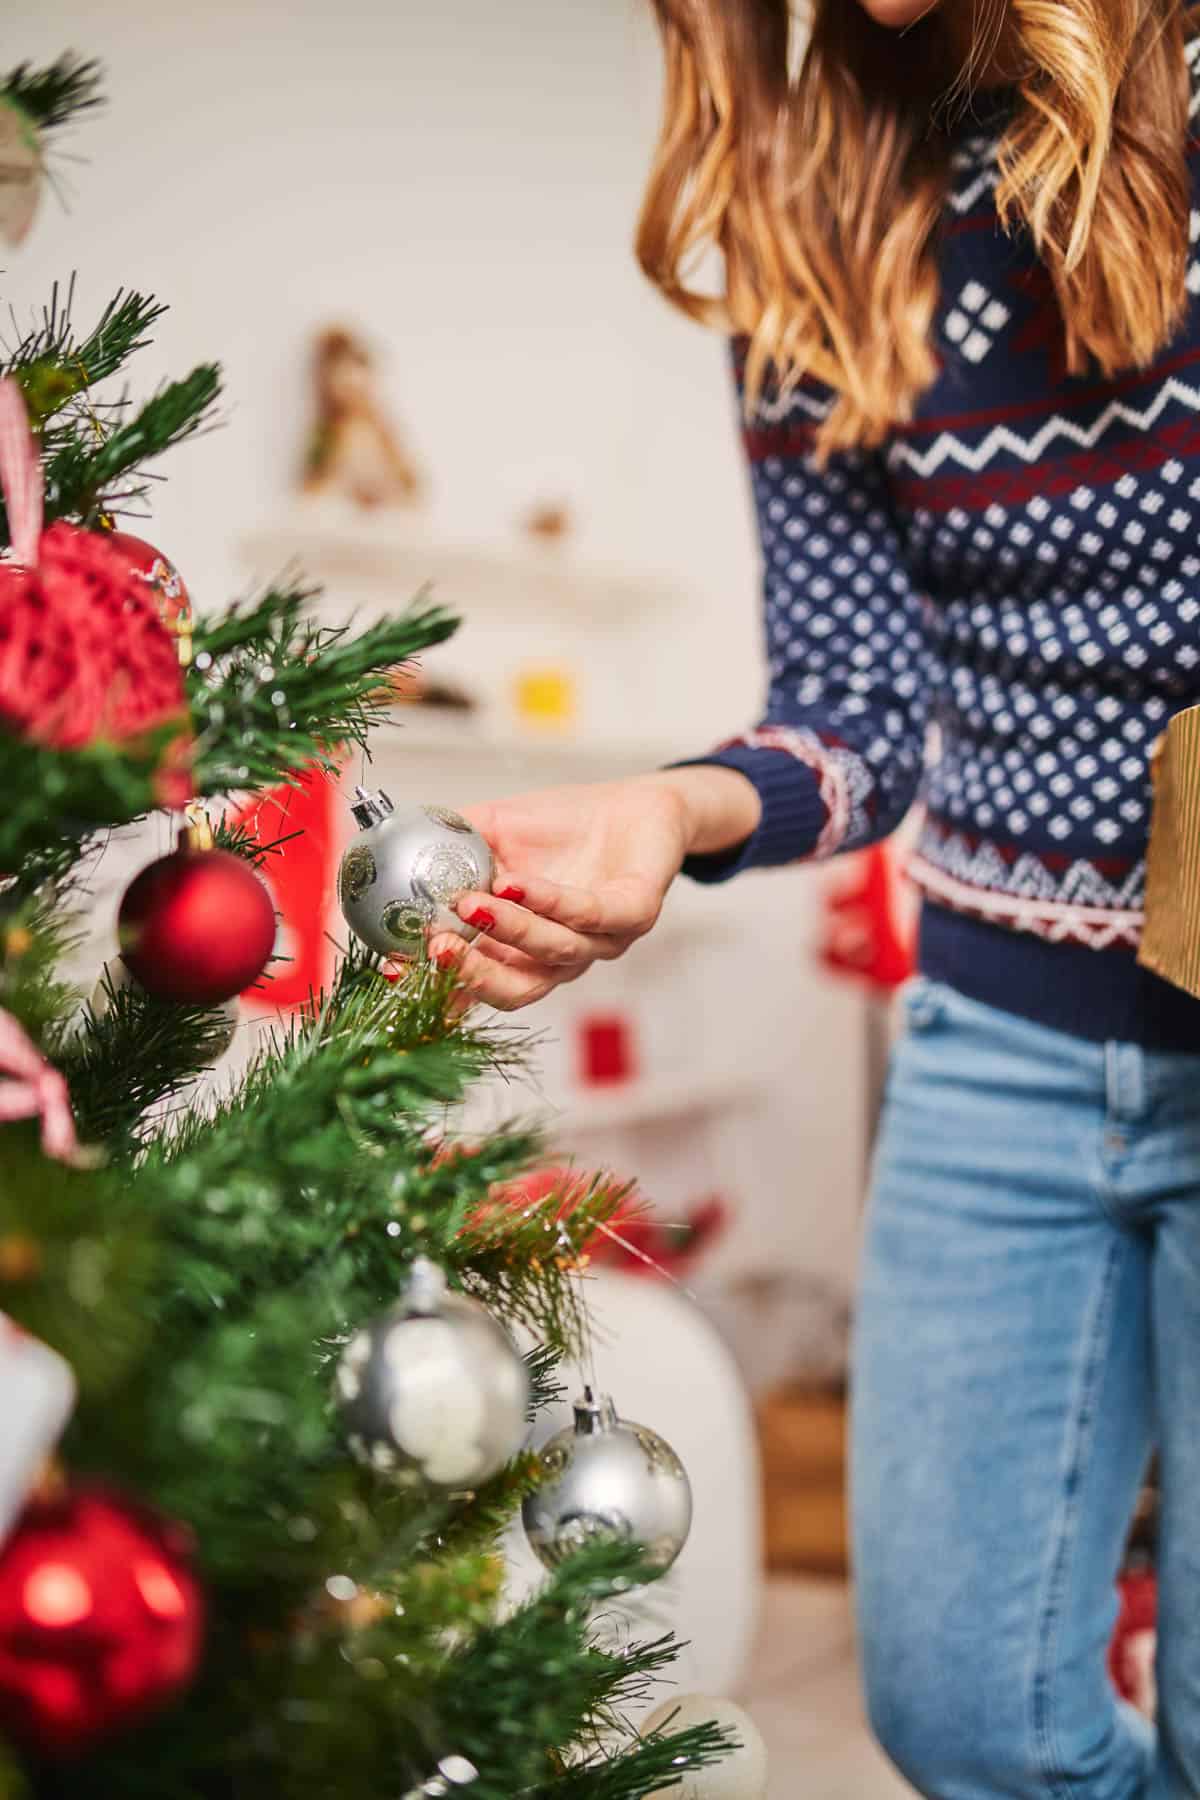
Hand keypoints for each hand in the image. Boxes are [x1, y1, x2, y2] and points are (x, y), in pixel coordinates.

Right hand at [426, 766, 758, 1010]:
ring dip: (510, 930)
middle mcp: (563, 957)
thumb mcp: (493, 831)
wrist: (637, 802)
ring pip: (555, 952)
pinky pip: (591, 915)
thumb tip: (388, 851)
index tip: (396, 969)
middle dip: (473, 973)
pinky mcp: (637, 914)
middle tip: (435, 945)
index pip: (479, 985)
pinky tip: (516, 881)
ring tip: (472, 900)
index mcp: (525, 950)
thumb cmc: (563, 824)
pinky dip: (550, 901)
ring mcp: (603, 941)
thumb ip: (448, 847)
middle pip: (517, 991)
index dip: (440, 985)